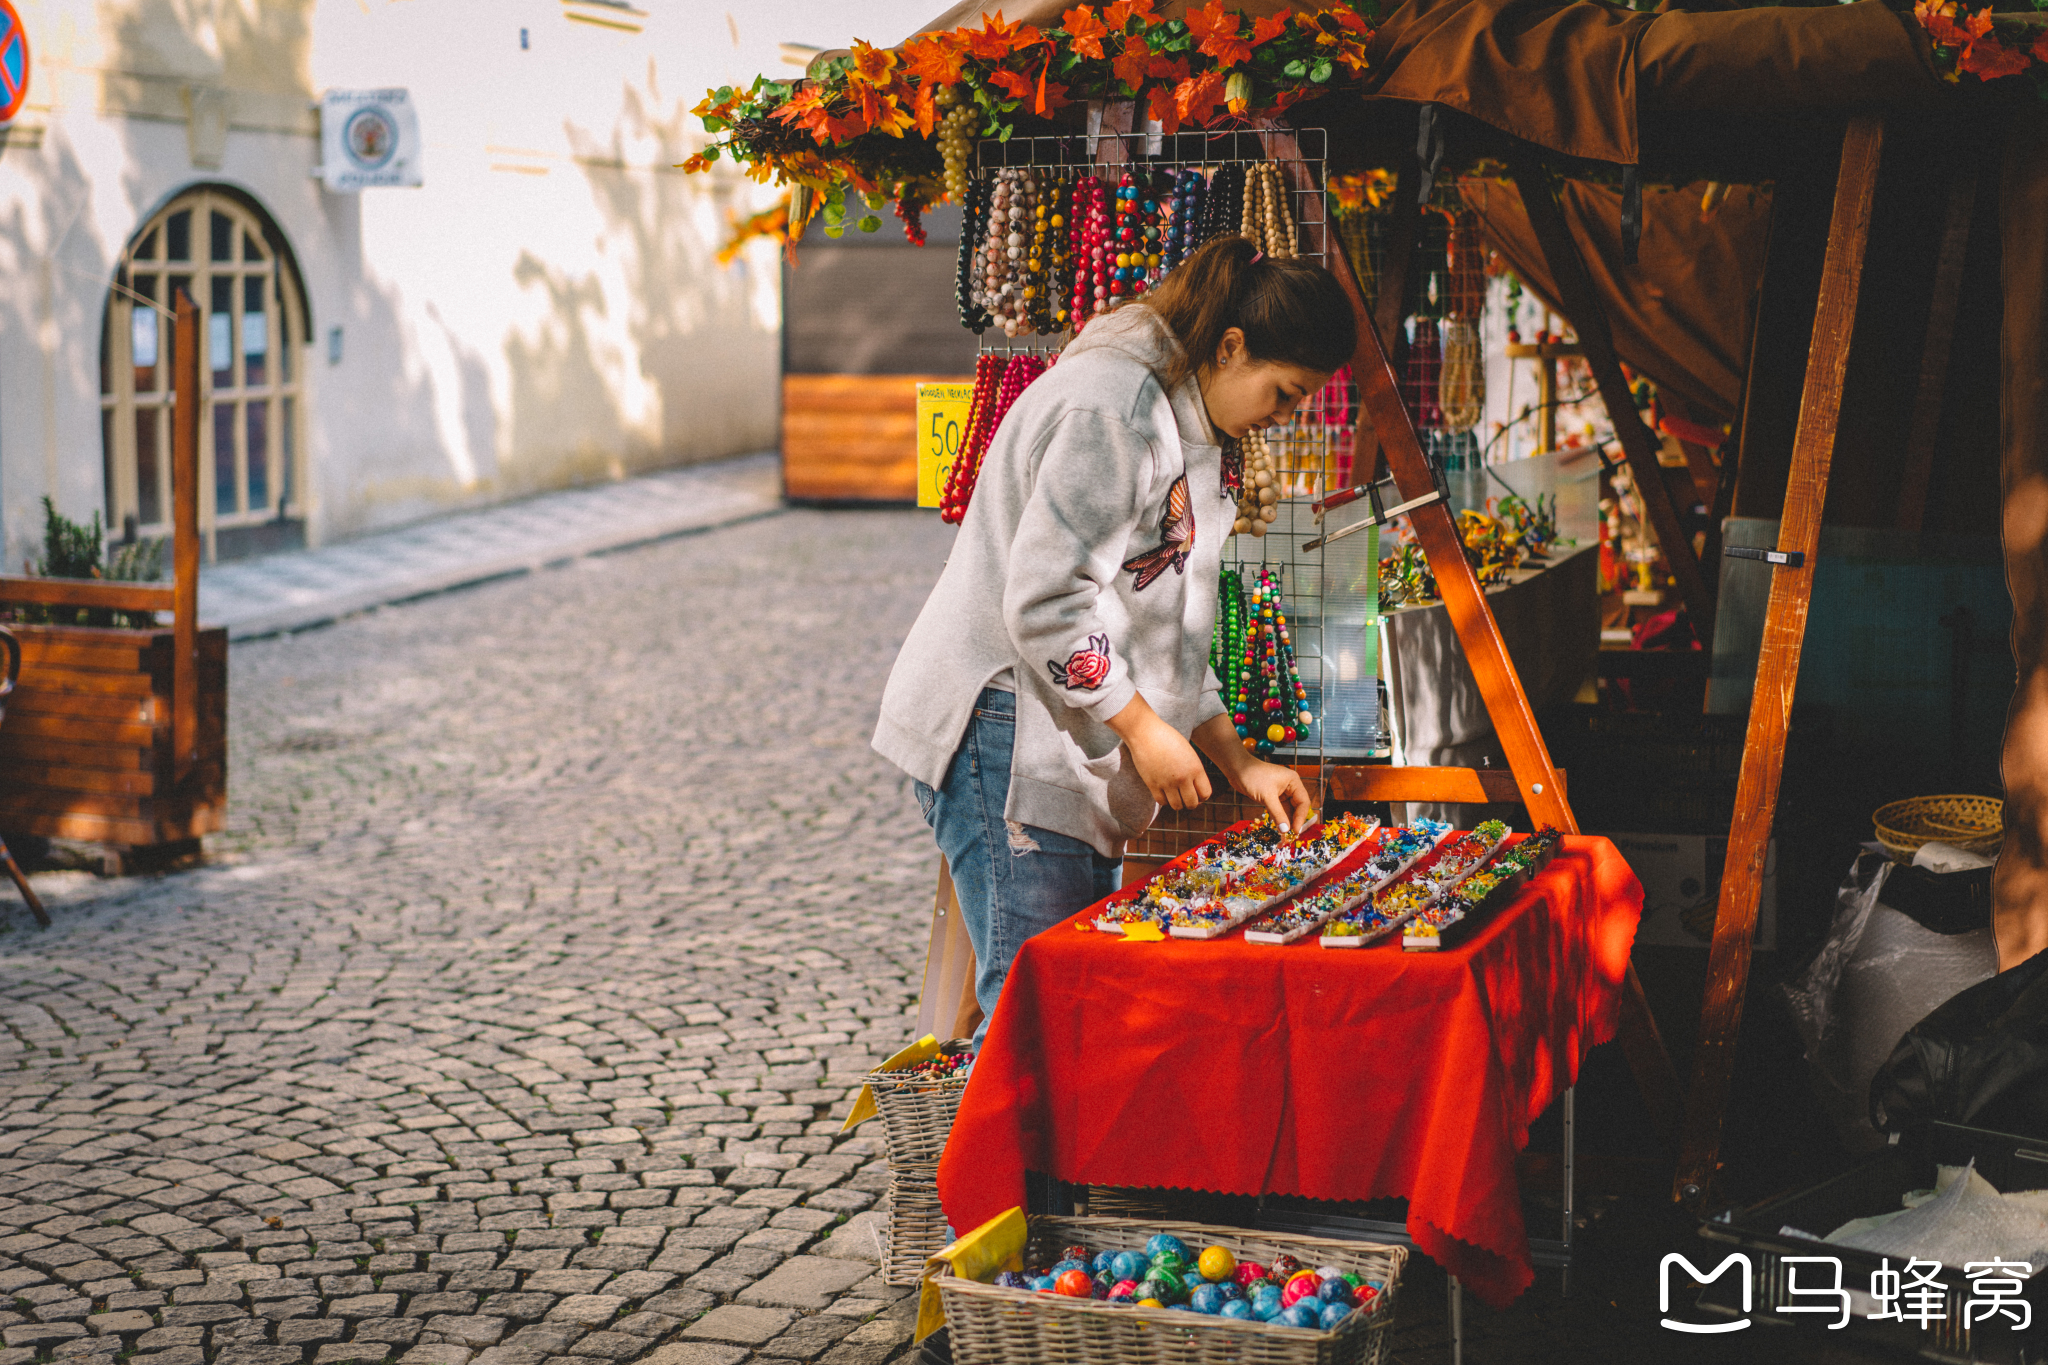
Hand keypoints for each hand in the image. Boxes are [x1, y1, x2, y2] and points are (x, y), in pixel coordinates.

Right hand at [1107, 694, 1211, 810]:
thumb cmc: (1168, 738)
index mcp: (1195, 768)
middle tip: (1185, 796)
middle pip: (1192, 803)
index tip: (1196, 792)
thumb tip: (1196, 789)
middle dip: (1190, 802)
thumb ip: (1194, 770)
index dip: (1202, 796)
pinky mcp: (1152, 784)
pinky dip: (1164, 800)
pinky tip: (1164, 791)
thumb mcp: (1188, 753)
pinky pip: (1162, 802)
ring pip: (1177, 806)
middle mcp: (1183, 778)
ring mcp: (1167, 782)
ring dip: (1177, 803)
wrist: (1146, 732)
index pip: (1205, 793)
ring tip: (1175, 795)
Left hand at [1192, 713, 1313, 833]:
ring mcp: (1282, 792)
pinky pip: (1280, 810)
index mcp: (1294, 782)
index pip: (1303, 803)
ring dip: (1287, 823)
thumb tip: (1285, 831)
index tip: (1295, 831)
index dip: (1301, 818)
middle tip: (1291, 836)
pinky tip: (1279, 829)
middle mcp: (1290, 787)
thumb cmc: (1253, 776)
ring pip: (1289, 811)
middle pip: (1298, 808)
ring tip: (1284, 837)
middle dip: (1294, 822)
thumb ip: (1277, 814)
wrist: (1236, 769)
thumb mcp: (1267, 796)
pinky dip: (1279, 819)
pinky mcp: (1273, 797)